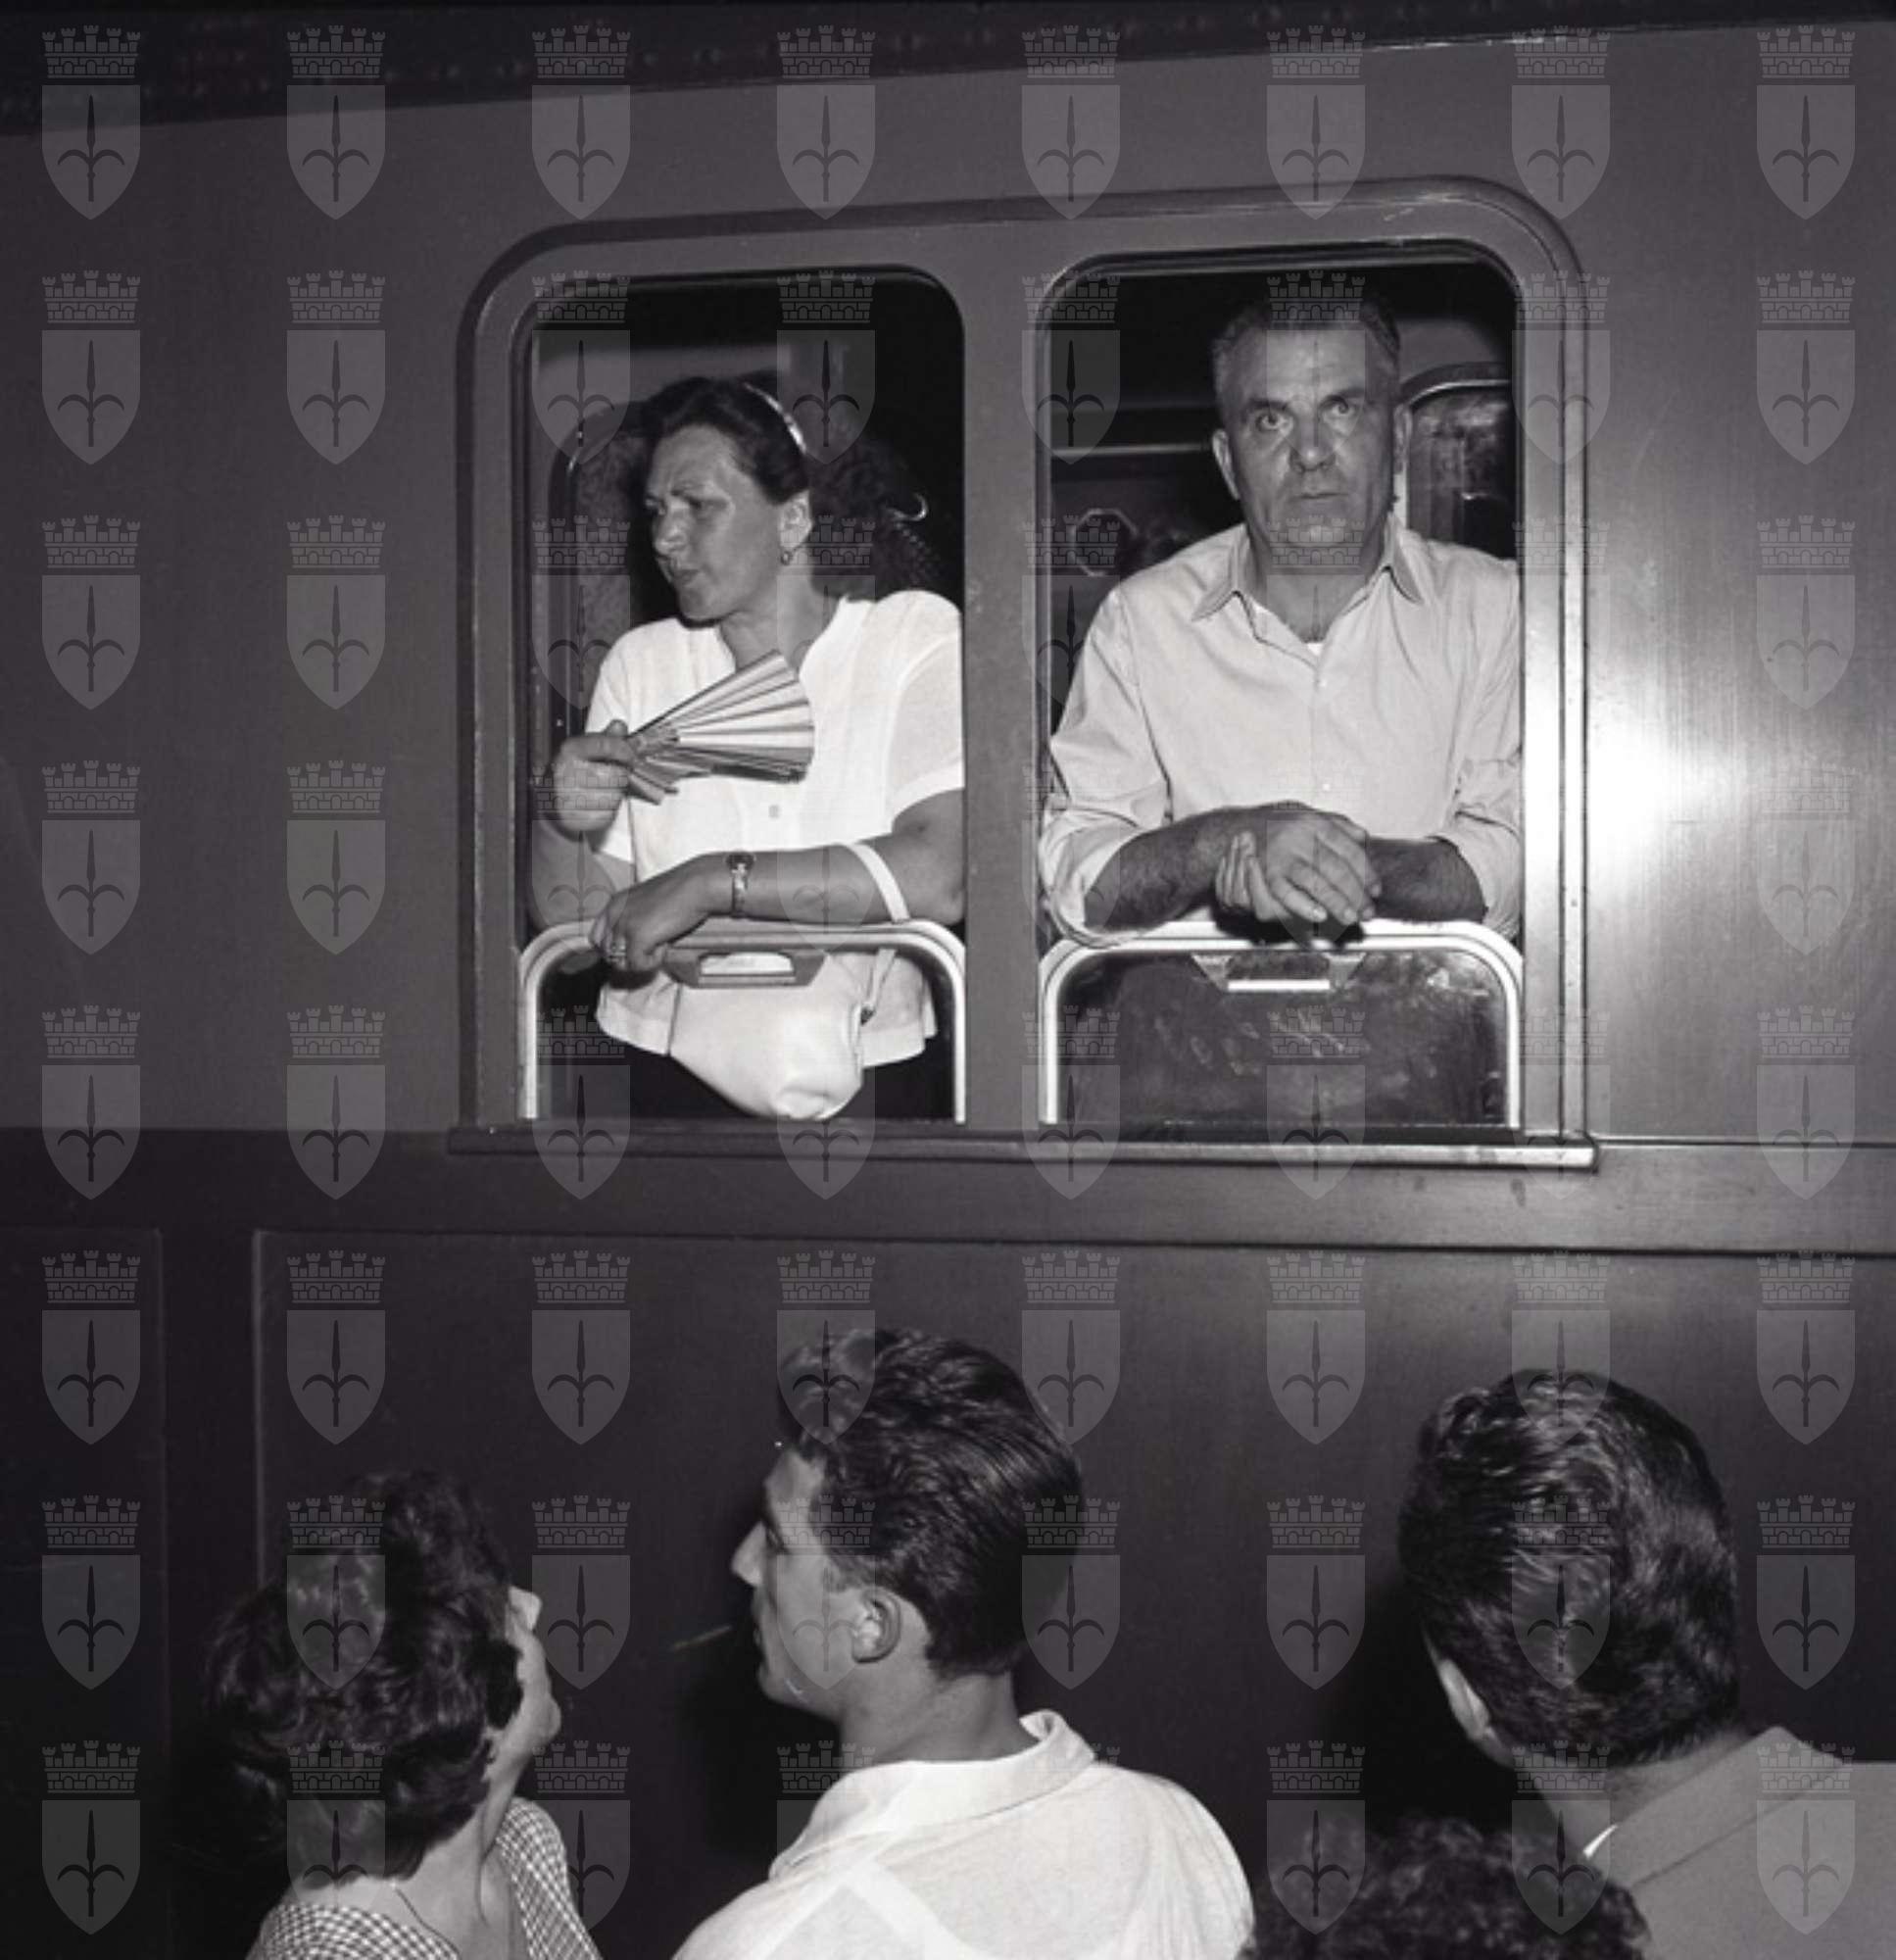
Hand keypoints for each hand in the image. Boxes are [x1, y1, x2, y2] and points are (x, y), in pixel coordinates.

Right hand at [552, 720, 670, 831]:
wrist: (550, 801)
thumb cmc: (571, 772)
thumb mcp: (584, 749)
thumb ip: (604, 739)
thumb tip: (620, 726)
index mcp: (570, 751)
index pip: (606, 745)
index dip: (625, 750)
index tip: (631, 755)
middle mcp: (569, 773)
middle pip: (616, 774)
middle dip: (620, 775)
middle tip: (613, 776)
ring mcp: (572, 798)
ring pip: (615, 796)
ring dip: (615, 794)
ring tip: (603, 790)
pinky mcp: (578, 818)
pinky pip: (609, 814)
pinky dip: (609, 810)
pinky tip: (598, 804)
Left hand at [592, 863, 713, 974]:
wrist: (695, 886)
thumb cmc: (679, 891)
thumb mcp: (646, 901)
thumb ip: (634, 917)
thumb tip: (632, 943)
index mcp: (614, 903)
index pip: (596, 937)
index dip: (611, 949)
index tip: (630, 950)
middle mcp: (614, 914)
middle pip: (606, 953)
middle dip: (626, 957)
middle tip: (649, 949)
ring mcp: (624, 926)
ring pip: (619, 962)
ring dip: (640, 959)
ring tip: (659, 945)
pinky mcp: (637, 938)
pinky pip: (637, 964)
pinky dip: (652, 962)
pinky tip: (665, 946)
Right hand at [1214, 804, 1379, 931]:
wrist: (1242, 823)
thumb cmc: (1281, 823)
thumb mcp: (1310, 815)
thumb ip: (1338, 825)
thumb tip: (1364, 838)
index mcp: (1315, 823)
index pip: (1350, 850)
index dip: (1367, 872)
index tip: (1376, 889)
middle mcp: (1300, 837)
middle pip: (1336, 867)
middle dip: (1355, 892)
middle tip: (1367, 910)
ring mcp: (1283, 854)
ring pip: (1315, 881)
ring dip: (1335, 901)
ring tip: (1350, 916)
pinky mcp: (1267, 872)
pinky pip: (1286, 892)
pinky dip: (1303, 905)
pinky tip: (1319, 915)